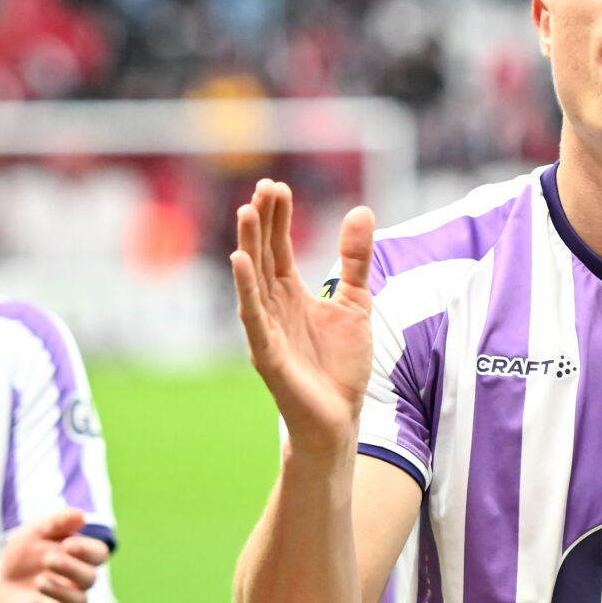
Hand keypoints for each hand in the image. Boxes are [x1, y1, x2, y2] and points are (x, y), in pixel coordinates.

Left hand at [0, 508, 108, 602]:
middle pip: (90, 578)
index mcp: (80, 557)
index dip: (88, 551)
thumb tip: (81, 516)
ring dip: (61, 591)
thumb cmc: (24, 554)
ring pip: (79, 602)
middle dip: (71, 568)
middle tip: (48, 559)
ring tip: (40, 581)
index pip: (99, 554)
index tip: (67, 544)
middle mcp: (78, 582)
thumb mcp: (35, 532)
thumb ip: (57, 522)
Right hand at [231, 181, 376, 459]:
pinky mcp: (267, 353)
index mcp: (291, 294)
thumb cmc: (341, 364)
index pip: (279, 247)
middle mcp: (273, 307)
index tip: (277, 186)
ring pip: (253, 281)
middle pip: (264, 256)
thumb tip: (360, 210)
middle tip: (263, 187)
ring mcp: (267, 329)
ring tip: (246, 211)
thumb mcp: (357, 302)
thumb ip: (356, 259)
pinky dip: (246, 290)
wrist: (340, 417)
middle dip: (262, 222)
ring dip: (248, 246)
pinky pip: (253, 317)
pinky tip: (241, 262)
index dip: (278, 218)